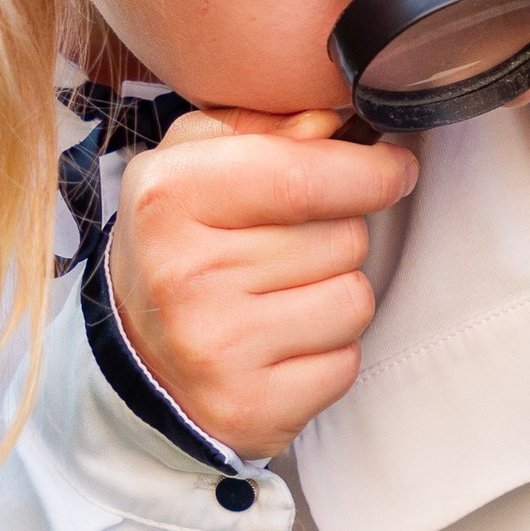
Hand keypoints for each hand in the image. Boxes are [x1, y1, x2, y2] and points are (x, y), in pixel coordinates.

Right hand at [105, 108, 418, 463]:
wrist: (137, 360)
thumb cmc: (181, 246)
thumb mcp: (192, 163)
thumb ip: (263, 127)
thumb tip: (335, 124)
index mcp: (169, 197)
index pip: (304, 176)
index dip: (370, 171)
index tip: (392, 171)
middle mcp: (186, 273)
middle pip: (344, 237)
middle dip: (343, 233)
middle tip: (296, 247)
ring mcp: (217, 347)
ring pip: (354, 299)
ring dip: (338, 292)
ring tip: (286, 294)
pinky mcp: (250, 406)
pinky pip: (346, 362)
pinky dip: (330, 350)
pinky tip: (284, 342)